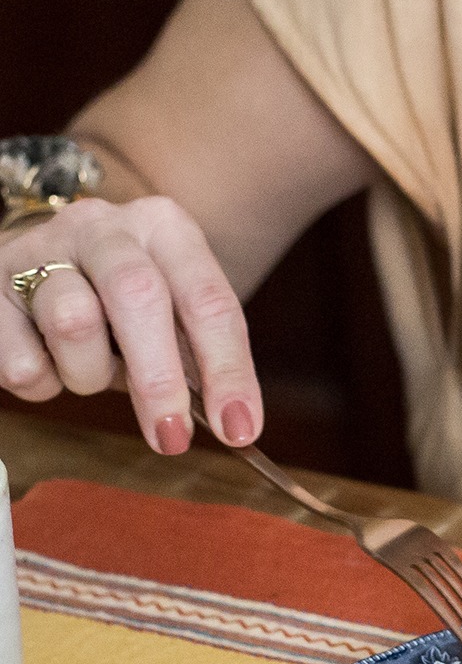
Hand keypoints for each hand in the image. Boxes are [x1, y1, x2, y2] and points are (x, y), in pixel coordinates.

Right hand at [0, 194, 261, 453]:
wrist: (46, 264)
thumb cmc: (122, 307)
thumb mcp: (173, 319)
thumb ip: (199, 360)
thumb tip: (231, 424)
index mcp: (164, 229)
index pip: (207, 299)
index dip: (226, 369)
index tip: (238, 429)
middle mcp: (103, 225)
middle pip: (138, 295)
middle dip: (159, 379)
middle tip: (171, 437)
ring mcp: (42, 246)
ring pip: (72, 321)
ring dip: (88, 373)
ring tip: (88, 371)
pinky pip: (21, 358)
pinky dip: (42, 381)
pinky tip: (46, 365)